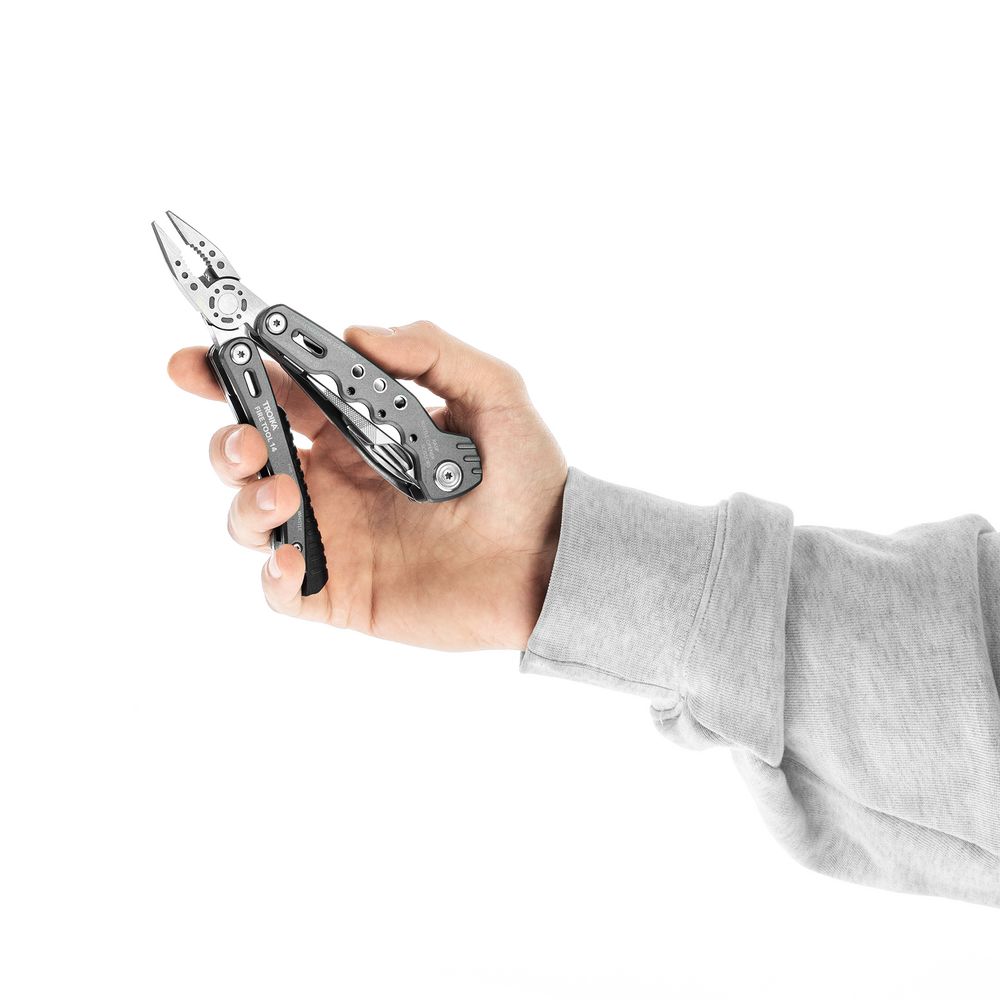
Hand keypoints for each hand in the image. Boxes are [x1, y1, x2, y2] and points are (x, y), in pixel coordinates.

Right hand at [168, 321, 567, 650]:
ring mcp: (335, 536)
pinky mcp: (341, 592)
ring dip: (245, 501)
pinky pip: (280, 590)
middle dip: (225, 440)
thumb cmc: (529, 482)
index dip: (230, 373)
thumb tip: (359, 333)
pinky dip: (272, 576)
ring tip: (282, 492)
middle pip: (247, 453)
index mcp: (359, 431)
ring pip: (249, 516)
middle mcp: (336, 480)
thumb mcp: (496, 398)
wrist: (552, 565)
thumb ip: (434, 352)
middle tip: (246, 438)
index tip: (197, 360)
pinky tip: (296, 561)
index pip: (280, 394)